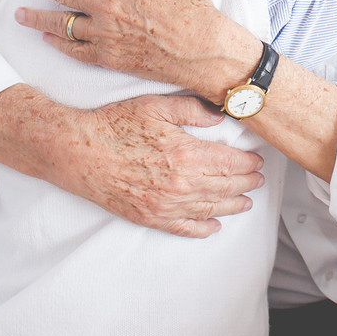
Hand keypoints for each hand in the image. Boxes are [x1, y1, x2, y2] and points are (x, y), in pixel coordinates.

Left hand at [13, 0, 260, 100]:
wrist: (204, 49)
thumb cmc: (192, 11)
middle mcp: (107, 5)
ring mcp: (105, 33)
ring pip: (60, 22)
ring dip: (36, 15)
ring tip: (21, 11)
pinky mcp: (108, 57)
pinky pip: (74, 49)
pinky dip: (58, 41)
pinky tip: (48, 36)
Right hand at [51, 94, 264, 236]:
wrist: (78, 152)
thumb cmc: (114, 125)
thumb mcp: (156, 106)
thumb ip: (192, 110)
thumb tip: (221, 117)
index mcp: (186, 155)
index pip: (230, 164)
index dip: (248, 164)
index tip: (258, 162)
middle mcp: (180, 184)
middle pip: (225, 188)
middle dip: (246, 184)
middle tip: (258, 181)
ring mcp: (165, 204)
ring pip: (210, 209)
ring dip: (232, 206)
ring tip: (245, 202)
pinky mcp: (149, 217)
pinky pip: (184, 228)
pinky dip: (202, 229)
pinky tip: (214, 226)